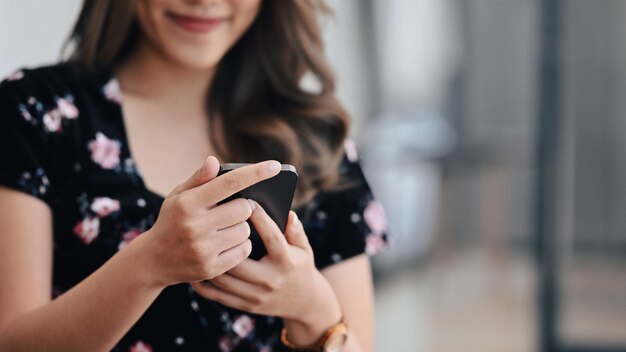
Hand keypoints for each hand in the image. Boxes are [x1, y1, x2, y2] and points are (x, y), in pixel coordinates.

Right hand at [135, 156, 281, 287]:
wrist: (153, 260)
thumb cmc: (172, 221)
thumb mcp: (178, 196)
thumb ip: (199, 179)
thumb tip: (215, 161)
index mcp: (188, 203)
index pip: (229, 183)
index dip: (255, 173)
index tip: (275, 166)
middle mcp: (196, 225)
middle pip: (244, 208)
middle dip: (243, 207)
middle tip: (231, 210)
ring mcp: (204, 248)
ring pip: (246, 230)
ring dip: (242, 227)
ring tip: (224, 229)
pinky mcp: (212, 268)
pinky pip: (243, 250)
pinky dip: (240, 245)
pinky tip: (226, 243)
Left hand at [193, 205, 342, 343]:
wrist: (304, 303)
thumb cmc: (300, 266)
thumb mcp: (304, 248)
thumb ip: (296, 230)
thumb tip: (289, 214)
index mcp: (286, 262)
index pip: (271, 236)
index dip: (259, 217)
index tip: (248, 201)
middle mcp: (270, 280)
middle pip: (239, 259)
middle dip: (224, 240)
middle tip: (212, 221)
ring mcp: (257, 295)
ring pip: (224, 278)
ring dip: (210, 260)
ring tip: (201, 242)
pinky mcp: (246, 306)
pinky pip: (218, 296)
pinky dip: (204, 283)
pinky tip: (198, 266)